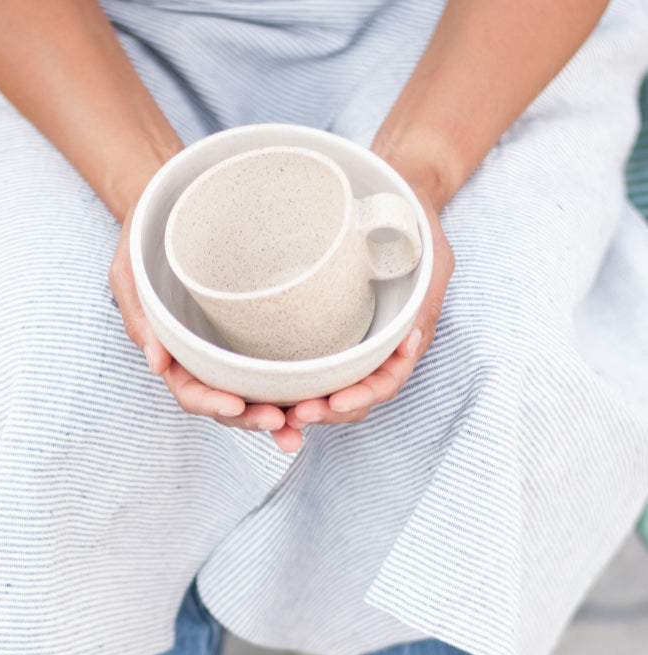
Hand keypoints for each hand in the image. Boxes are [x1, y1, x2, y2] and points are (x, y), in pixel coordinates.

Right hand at [109, 203, 303, 452]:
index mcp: (173, 348)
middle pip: (228, 402)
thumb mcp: (131, 265)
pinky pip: (278, 365)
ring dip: (280, 415)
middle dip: (253, 419)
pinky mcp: (260, 331)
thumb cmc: (151, 231)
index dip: (211, 404)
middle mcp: (206, 355)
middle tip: (283, 426)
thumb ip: (139, 312)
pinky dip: (296, 386)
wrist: (180, 198)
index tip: (236, 405)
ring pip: (256, 392)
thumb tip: (157, 366)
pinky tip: (320, 395)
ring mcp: (234, 346)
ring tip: (304, 427)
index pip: (190, 389)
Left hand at [285, 173, 453, 434]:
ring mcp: (350, 340)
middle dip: (327, 412)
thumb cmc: (414, 217)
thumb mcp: (431, 248)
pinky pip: (310, 363)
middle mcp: (376, 346)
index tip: (336, 402)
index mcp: (406, 336)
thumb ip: (425, 290)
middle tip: (296, 417)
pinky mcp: (325, 329)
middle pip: (354, 396)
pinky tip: (267, 389)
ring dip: (306, 405)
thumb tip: (409, 339)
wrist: (392, 194)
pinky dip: (293, 382)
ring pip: (330, 388)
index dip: (362, 396)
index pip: (385, 382)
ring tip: (277, 414)